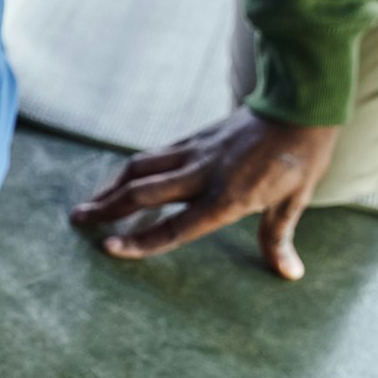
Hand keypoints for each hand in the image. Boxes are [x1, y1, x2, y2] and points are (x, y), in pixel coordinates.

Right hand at [69, 107, 338, 278]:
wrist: (299, 104)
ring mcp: (193, 153)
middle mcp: (202, 175)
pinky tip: (118, 181)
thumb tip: (289, 273)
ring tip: (88, 204)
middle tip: (77, 221)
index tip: (109, 249)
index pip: (175, 227)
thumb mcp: (294, 200)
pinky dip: (129, 171)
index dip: (140, 241)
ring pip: (139, 169)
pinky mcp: (192, 139)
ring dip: (109, 187)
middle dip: (106, 208)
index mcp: (227, 199)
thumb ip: (278, 237)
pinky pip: (152, 156)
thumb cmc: (300, 156)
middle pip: (142, 193)